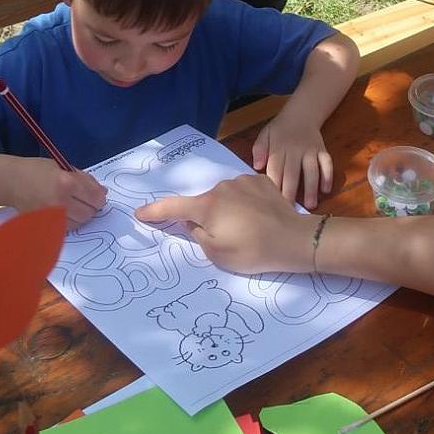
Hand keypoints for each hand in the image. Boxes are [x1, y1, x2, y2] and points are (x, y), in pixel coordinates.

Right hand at [11, 157, 106, 226]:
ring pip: (79, 223)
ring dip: (81, 215)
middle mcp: (60, 203)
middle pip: (89, 214)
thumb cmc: (38, 170)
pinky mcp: (44, 226)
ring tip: (73, 204)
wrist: (12, 182)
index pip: (95, 198)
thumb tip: (102, 193)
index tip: (97, 195)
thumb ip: (85, 180)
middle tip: (86, 199)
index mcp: (67, 183)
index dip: (99, 197)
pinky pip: (66, 228)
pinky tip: (64, 212)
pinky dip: (69, 222)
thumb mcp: (64, 167)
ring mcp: (51, 217)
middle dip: (91, 207)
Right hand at [136, 174, 312, 272]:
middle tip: (226, 238)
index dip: (154, 212)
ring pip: (225, 197)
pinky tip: (258, 218)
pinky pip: (243, 192)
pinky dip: (244, 204)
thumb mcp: (217, 253)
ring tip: (247, 230)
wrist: (294, 238)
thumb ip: (197, 235)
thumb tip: (192, 222)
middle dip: (206, 218)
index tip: (140, 213)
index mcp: (207, 206)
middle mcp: (222, 186)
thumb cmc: (252, 251)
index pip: (173, 207)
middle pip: (203, 203)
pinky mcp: (261, 180)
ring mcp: (242, 180)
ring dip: (227, 211)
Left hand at [251, 112, 332, 208]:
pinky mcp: (322, 150)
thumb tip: (256, 166)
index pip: (275, 169)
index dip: (274, 186)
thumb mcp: (265, 134)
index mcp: (279, 148)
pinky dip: (328, 176)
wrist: (301, 113)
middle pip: (293, 173)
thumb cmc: (280, 129)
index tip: (271, 204)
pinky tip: (326, 190)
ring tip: (311, 205)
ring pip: (312, 170)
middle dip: (290, 192)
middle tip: (289, 212)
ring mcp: (311, 150)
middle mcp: (296, 149)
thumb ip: (259, 149)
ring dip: (311, 188)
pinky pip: (327, 163)